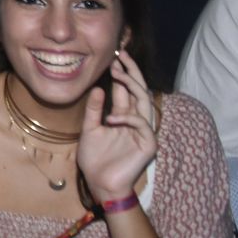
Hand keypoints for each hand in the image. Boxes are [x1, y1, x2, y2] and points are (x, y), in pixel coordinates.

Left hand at [77, 48, 156, 202]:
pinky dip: (127, 118)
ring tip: (117, 72)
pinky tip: (112, 118)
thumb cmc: (95, 158)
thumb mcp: (89, 129)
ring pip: (143, 102)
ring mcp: (144, 132)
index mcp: (123, 117)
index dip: (121, 74)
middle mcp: (136, 121)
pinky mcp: (149, 144)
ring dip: (131, 85)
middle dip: (131, 72)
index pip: (126, 91)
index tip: (114, 57)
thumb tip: (98, 88)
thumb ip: (94, 110)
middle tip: (121, 55)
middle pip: (139, 91)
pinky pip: (141, 124)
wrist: (100, 183)